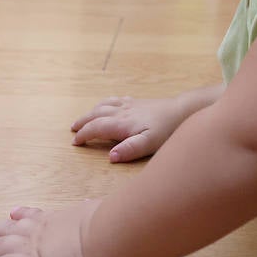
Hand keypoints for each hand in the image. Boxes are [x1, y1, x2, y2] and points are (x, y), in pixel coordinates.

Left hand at [0, 201, 107, 256]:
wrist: (106, 236)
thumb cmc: (108, 225)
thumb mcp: (97, 212)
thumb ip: (91, 212)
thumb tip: (94, 204)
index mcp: (56, 219)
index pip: (33, 216)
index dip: (20, 216)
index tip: (12, 214)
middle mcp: (37, 231)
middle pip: (4, 230)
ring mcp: (28, 247)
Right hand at [71, 95, 191, 161]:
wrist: (183, 110)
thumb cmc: (167, 130)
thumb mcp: (150, 144)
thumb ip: (130, 150)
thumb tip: (110, 157)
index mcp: (122, 123)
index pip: (97, 128)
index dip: (84, 135)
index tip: (75, 143)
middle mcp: (123, 111)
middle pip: (96, 114)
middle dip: (83, 122)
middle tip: (73, 129)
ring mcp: (130, 105)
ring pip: (104, 105)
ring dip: (92, 111)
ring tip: (85, 118)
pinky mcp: (138, 102)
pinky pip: (116, 100)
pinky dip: (107, 103)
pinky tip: (110, 105)